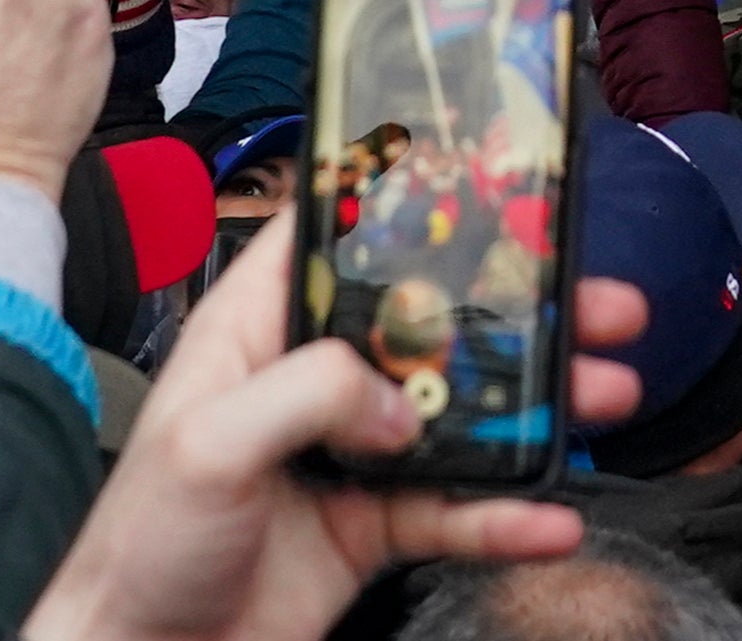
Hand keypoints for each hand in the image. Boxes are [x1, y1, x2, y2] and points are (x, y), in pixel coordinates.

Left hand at [21, 216, 644, 640]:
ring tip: (604, 395)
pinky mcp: (371, 528)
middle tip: (593, 304)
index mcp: (258, 333)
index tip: (491, 192)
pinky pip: (456, 512)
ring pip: (462, 414)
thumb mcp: (208, 444)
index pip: (342, 246)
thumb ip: (309, 394)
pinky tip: (550, 515)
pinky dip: (509, 515)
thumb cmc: (137, 549)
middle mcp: (312, 382)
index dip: (412, 212)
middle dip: (518, 313)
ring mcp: (350, 455)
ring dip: (536, 406)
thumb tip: (398, 398)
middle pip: (432, 326)